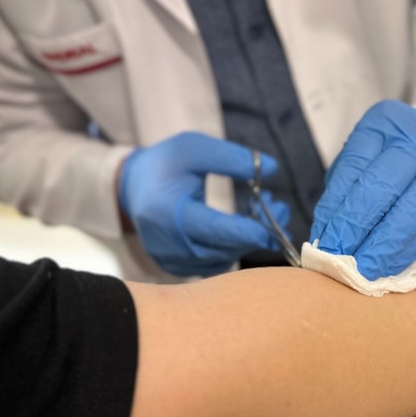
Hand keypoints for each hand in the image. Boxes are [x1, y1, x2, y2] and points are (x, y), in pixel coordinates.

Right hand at [119, 132, 288, 276]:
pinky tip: (246, 227)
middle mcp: (168, 245)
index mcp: (167, 213)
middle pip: (223, 249)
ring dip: (249, 240)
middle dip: (257, 232)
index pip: (213, 229)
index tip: (275, 221)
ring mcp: (172, 261)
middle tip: (281, 208)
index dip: (247, 230)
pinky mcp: (178, 268)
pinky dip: (234, 248)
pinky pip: (215, 264)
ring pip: (222, 260)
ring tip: (266, 211)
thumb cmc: (166, 164)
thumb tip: (271, 168)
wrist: (134, 188)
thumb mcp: (195, 148)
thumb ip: (231, 157)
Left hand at [311, 100, 415, 279]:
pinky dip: (404, 253)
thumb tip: (324, 238)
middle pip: (383, 187)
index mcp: (385, 123)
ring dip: (382, 248)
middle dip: (356, 227)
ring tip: (360, 271)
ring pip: (410, 213)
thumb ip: (344, 191)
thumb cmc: (389, 159)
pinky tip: (384, 266)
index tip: (321, 240)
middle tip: (336, 257)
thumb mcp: (363, 159)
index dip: (335, 207)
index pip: (354, 167)